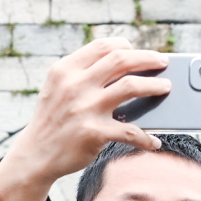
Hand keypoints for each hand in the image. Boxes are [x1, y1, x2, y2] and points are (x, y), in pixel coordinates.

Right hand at [0, 38, 170, 200]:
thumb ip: (81, 74)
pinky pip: (131, 131)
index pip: (102, 46)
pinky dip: (146, 138)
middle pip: (121, 59)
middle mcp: (75, 85)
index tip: (137, 50)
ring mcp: (85, 108)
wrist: (36, 155)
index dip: (125, 45)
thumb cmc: (52, 120)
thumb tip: (124, 65)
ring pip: (131, 86)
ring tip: (165, 87)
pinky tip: (153, 142)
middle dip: (147, 58)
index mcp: (65, 69)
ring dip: (154, 86)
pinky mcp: (94, 133)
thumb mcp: (57, 88)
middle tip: (163, 61)